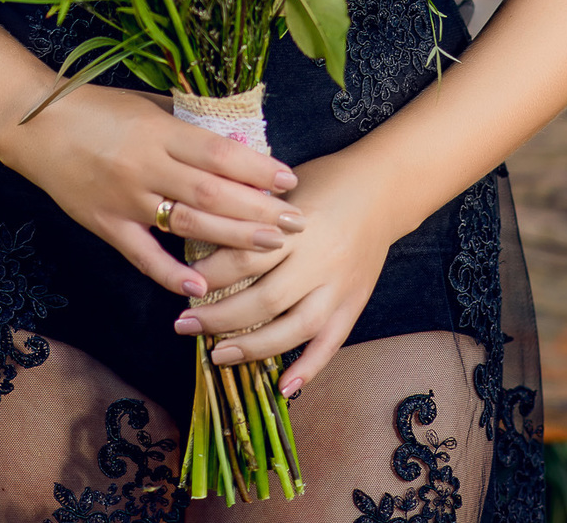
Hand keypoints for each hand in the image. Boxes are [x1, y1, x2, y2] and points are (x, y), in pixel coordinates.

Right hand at [4, 83, 305, 298]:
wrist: (37, 127)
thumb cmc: (97, 108)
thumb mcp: (147, 105)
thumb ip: (187, 123)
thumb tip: (236, 139)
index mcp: (160, 132)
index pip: (219, 153)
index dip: (257, 168)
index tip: (289, 180)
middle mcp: (146, 166)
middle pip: (213, 192)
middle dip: (259, 210)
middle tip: (296, 223)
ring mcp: (126, 199)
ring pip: (187, 223)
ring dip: (232, 239)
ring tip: (271, 247)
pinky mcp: (106, 225)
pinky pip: (142, 255)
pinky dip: (170, 273)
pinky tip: (200, 288)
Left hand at [171, 151, 399, 394]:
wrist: (384, 187)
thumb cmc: (327, 178)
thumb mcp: (286, 183)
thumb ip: (254, 210)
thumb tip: (204, 228)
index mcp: (298, 224)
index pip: (246, 256)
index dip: (210, 274)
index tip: (182, 282)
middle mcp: (320, 260)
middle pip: (264, 300)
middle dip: (220, 317)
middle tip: (184, 324)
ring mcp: (340, 287)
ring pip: (294, 328)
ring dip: (253, 348)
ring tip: (217, 355)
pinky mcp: (356, 303)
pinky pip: (332, 343)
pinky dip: (309, 368)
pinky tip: (283, 388)